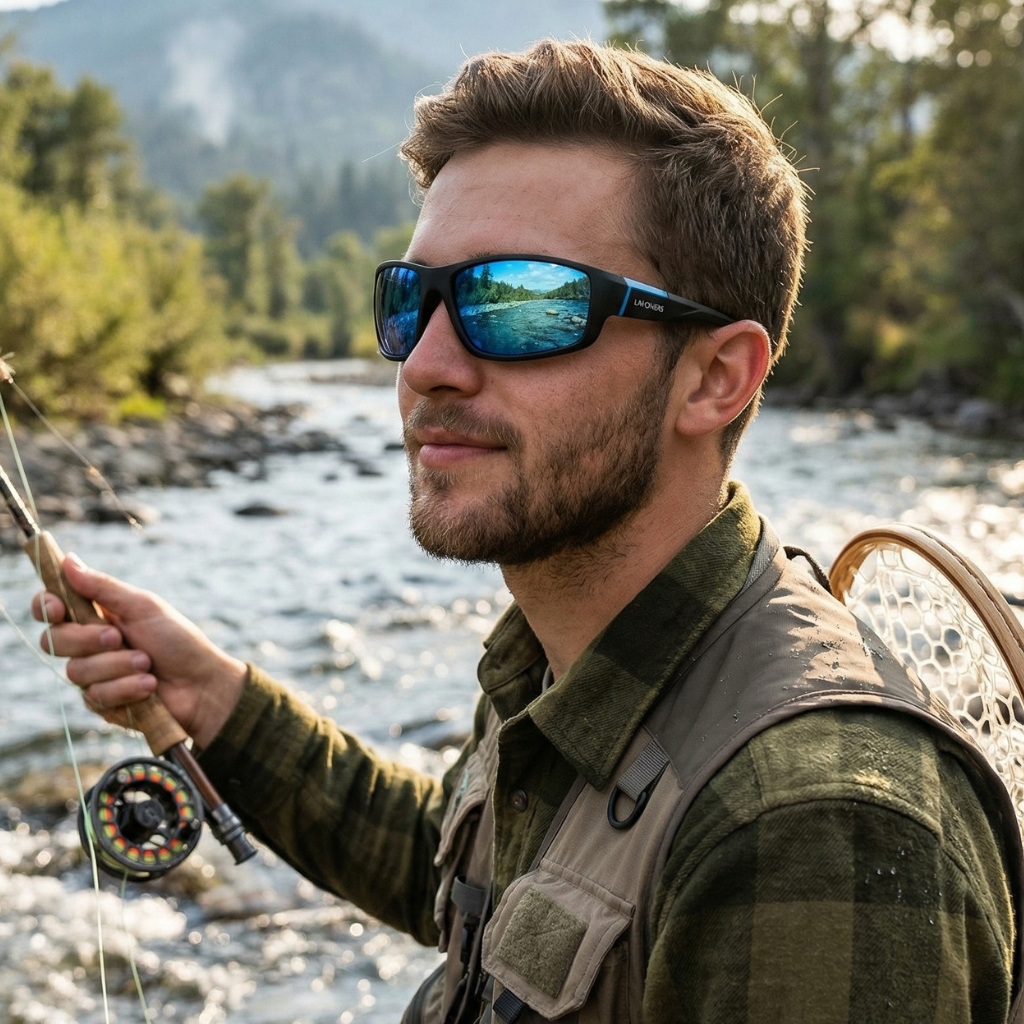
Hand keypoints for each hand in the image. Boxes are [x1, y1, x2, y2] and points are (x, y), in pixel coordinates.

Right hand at [32, 554, 246, 748]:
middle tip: (120, 638)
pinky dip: (126, 688)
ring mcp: (94, 675)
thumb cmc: (178, 640)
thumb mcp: (144, 607)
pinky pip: (94, 697)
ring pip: (75, 671)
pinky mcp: (102, 703)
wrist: (202, 684)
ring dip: (117, 666)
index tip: (58, 608)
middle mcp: (88, 645)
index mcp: (96, 615)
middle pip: (53, 641)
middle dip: (87, 640)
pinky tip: (148, 686)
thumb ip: (104, 588)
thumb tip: (68, 561)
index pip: (51, 608)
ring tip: (147, 664)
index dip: (45, 606)